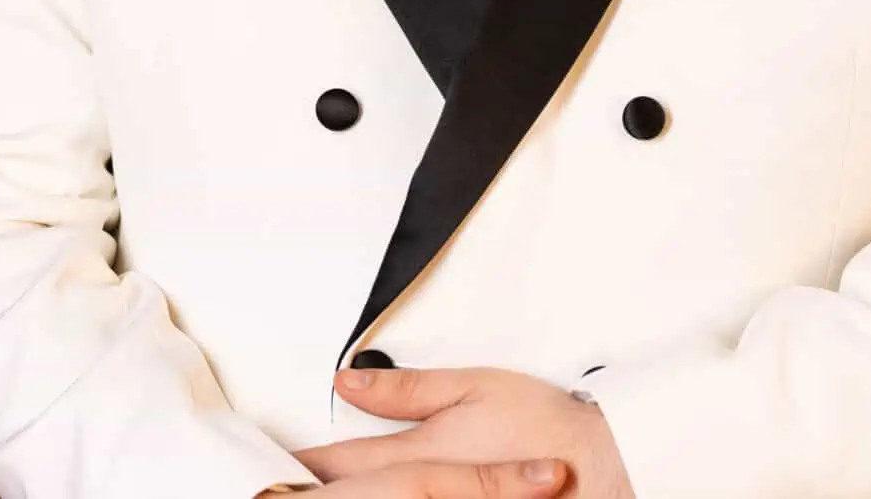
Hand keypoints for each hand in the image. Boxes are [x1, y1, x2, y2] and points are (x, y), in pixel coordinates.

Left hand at [296, 367, 633, 498]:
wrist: (607, 470)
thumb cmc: (547, 427)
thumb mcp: (473, 387)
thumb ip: (404, 392)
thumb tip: (347, 383)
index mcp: (417, 460)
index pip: (337, 466)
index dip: (297, 466)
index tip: (263, 466)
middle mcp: (423, 495)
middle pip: (349, 495)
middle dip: (312, 487)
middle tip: (273, 483)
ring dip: (348, 496)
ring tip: (308, 490)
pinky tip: (381, 496)